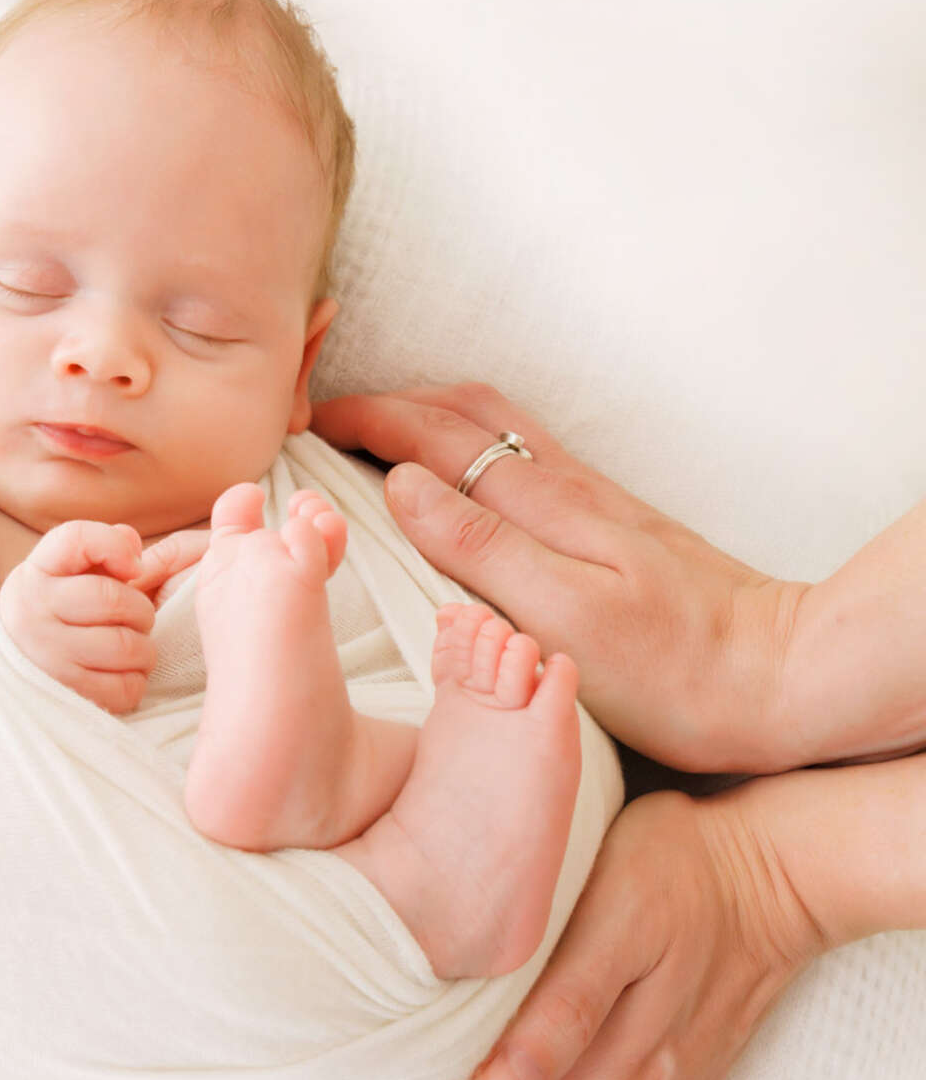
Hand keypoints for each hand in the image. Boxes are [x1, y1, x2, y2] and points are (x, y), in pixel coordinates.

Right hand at [0, 520, 207, 713]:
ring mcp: (48, 658)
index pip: (77, 538)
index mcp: (35, 575)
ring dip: (144, 648)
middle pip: (115, 599)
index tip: (132, 567)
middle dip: (141, 609)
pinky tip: (123, 673)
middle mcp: (34, 614)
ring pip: (127, 646)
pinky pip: (125, 688)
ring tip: (134, 647)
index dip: (115, 546)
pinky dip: (135, 681)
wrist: (5, 672)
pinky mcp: (67, 696)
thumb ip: (99, 548)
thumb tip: (135, 551)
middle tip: (137, 619)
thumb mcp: (61, 573)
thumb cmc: (50, 614)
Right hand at [311, 383, 807, 772]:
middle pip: (463, 411)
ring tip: (376, 433)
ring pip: (494, 427)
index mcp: (543, 503)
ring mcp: (590, 501)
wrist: (778, 677)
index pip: (433, 436)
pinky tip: (461, 476)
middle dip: (386, 403)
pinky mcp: (608, 525)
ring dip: (428, 415)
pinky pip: (520, 458)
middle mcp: (564, 487)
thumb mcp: (563, 615)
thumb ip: (481, 545)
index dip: (364, 421)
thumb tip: (401, 481)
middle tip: (321, 419)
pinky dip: (469, 446)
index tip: (302, 423)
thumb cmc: (673, 669)